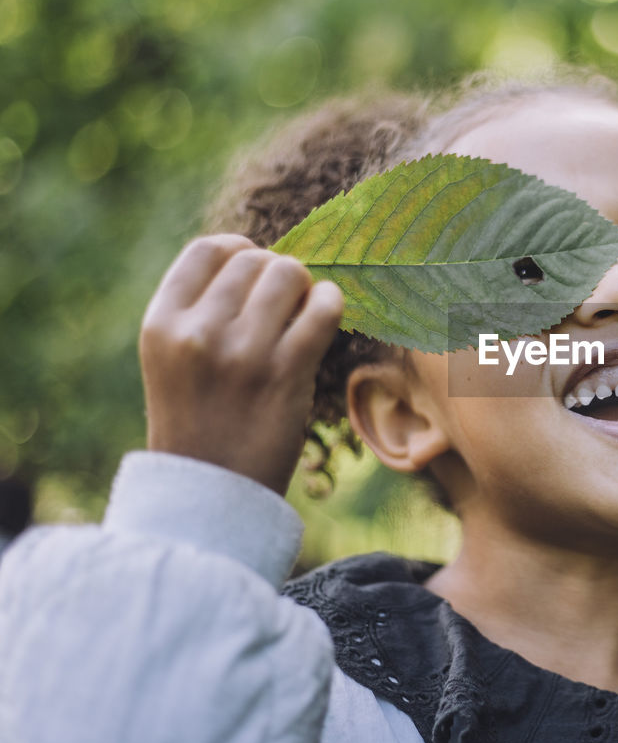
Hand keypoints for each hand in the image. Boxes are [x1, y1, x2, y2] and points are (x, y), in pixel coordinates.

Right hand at [139, 234, 343, 495]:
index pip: (208, 249)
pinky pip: (324, 307)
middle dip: (277, 274)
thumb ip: (201, 310)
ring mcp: (243, 352)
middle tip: (283, 307)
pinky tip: (325, 317)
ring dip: (305, 288)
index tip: (253, 273)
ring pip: (290, 274)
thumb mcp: (173, 359)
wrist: (211, 494)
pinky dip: (332, 303)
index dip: (240, 251)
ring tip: (302, 315)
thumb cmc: (199, 421)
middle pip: (255, 259)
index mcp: (161, 324)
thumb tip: (259, 258)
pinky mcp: (286, 372)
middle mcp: (197, 332)